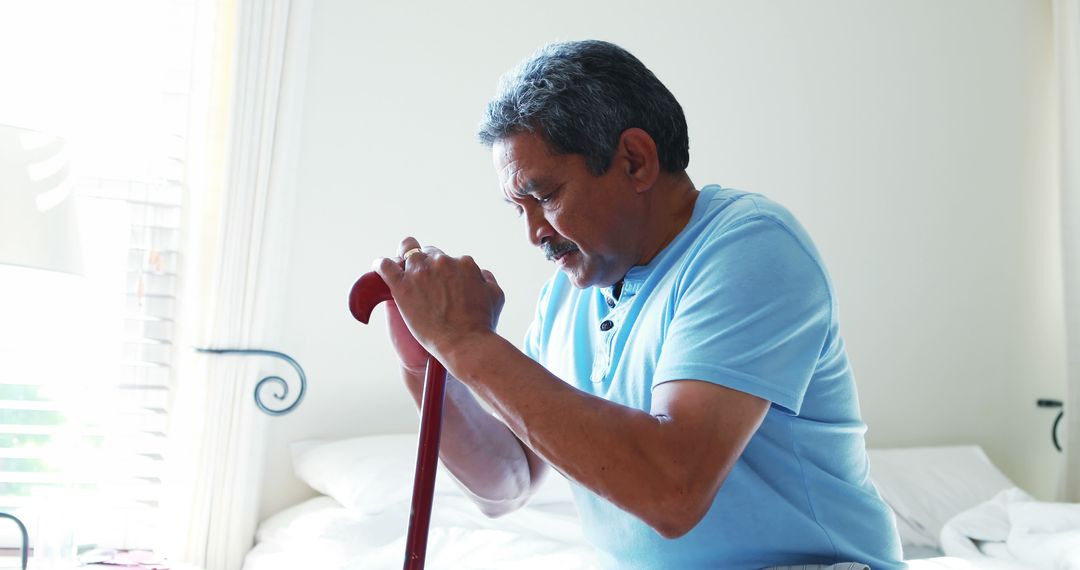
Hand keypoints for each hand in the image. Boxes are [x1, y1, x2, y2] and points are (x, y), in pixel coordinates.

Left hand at [374, 237, 504, 361]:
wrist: (465, 345)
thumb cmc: (482, 324)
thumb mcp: (496, 295)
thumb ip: (487, 279)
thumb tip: (480, 273)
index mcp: (463, 263)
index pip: (448, 258)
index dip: (443, 270)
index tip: (440, 281)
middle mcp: (442, 262)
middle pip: (428, 253)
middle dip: (426, 264)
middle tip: (423, 282)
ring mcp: (420, 272)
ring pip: (408, 254)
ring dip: (405, 261)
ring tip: (401, 271)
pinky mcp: (402, 286)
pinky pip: (385, 266)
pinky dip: (381, 264)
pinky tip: (379, 267)